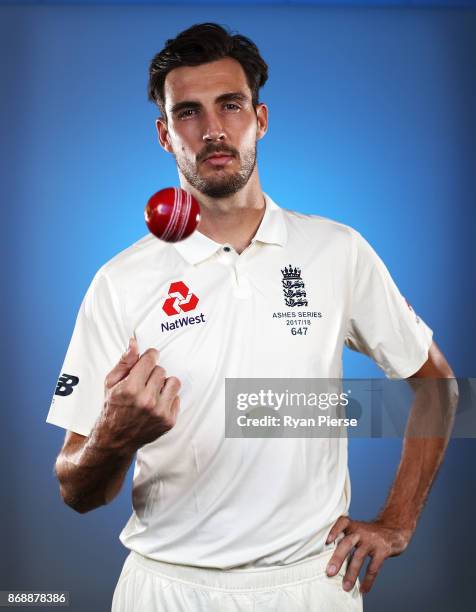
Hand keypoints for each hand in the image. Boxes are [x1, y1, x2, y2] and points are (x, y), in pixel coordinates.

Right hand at [99, 337, 180, 452]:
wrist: (115, 439)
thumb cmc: (113, 407)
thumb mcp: (111, 382)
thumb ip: (125, 362)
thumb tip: (134, 343)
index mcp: (131, 388)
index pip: (151, 359)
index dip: (149, 357)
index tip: (148, 359)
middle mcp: (147, 400)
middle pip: (161, 370)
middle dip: (152, 373)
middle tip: (143, 383)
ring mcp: (160, 412)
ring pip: (173, 382)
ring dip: (163, 384)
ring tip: (152, 391)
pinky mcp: (169, 421)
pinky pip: (177, 398)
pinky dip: (168, 399)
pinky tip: (156, 404)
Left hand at [325, 515, 412, 593]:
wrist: (394, 529)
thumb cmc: (370, 533)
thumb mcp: (358, 529)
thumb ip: (345, 538)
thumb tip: (328, 557)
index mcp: (353, 525)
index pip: (342, 522)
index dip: (334, 530)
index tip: (327, 541)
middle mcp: (361, 531)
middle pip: (347, 543)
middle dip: (338, 558)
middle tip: (329, 572)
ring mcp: (372, 541)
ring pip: (359, 557)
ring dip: (351, 573)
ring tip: (346, 587)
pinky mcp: (383, 550)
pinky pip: (374, 567)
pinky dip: (368, 580)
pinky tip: (363, 589)